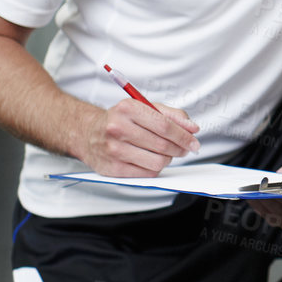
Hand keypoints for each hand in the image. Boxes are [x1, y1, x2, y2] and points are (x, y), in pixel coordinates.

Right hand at [83, 98, 199, 177]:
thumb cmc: (120, 119)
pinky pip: (146, 174)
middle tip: (184, 148)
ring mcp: (114, 150)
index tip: (194, 142)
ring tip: (165, 153)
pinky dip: (155, 168)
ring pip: (157, 162)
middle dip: (180, 149)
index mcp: (128, 109)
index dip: (184, 136)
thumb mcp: (145, 107)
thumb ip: (172, 115)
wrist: (87, 133)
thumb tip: (193, 128)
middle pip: (162, 145)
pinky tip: (151, 160)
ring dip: (168, 159)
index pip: (164, 125)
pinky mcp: (112, 168)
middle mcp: (118, 128)